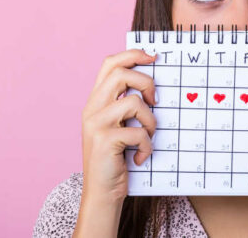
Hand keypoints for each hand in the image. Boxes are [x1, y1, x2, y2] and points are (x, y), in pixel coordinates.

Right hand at [81, 49, 157, 204]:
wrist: (101, 193)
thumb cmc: (116, 159)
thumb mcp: (119, 126)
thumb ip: (126, 105)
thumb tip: (153, 85)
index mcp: (95, 101)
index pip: (110, 64)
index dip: (132, 55)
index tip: (153, 57)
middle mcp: (92, 109)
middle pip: (121, 74)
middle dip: (146, 83)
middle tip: (155, 101)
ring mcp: (96, 124)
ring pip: (133, 102)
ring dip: (150, 121)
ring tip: (148, 136)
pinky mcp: (104, 141)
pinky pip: (138, 132)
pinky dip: (147, 145)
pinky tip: (141, 156)